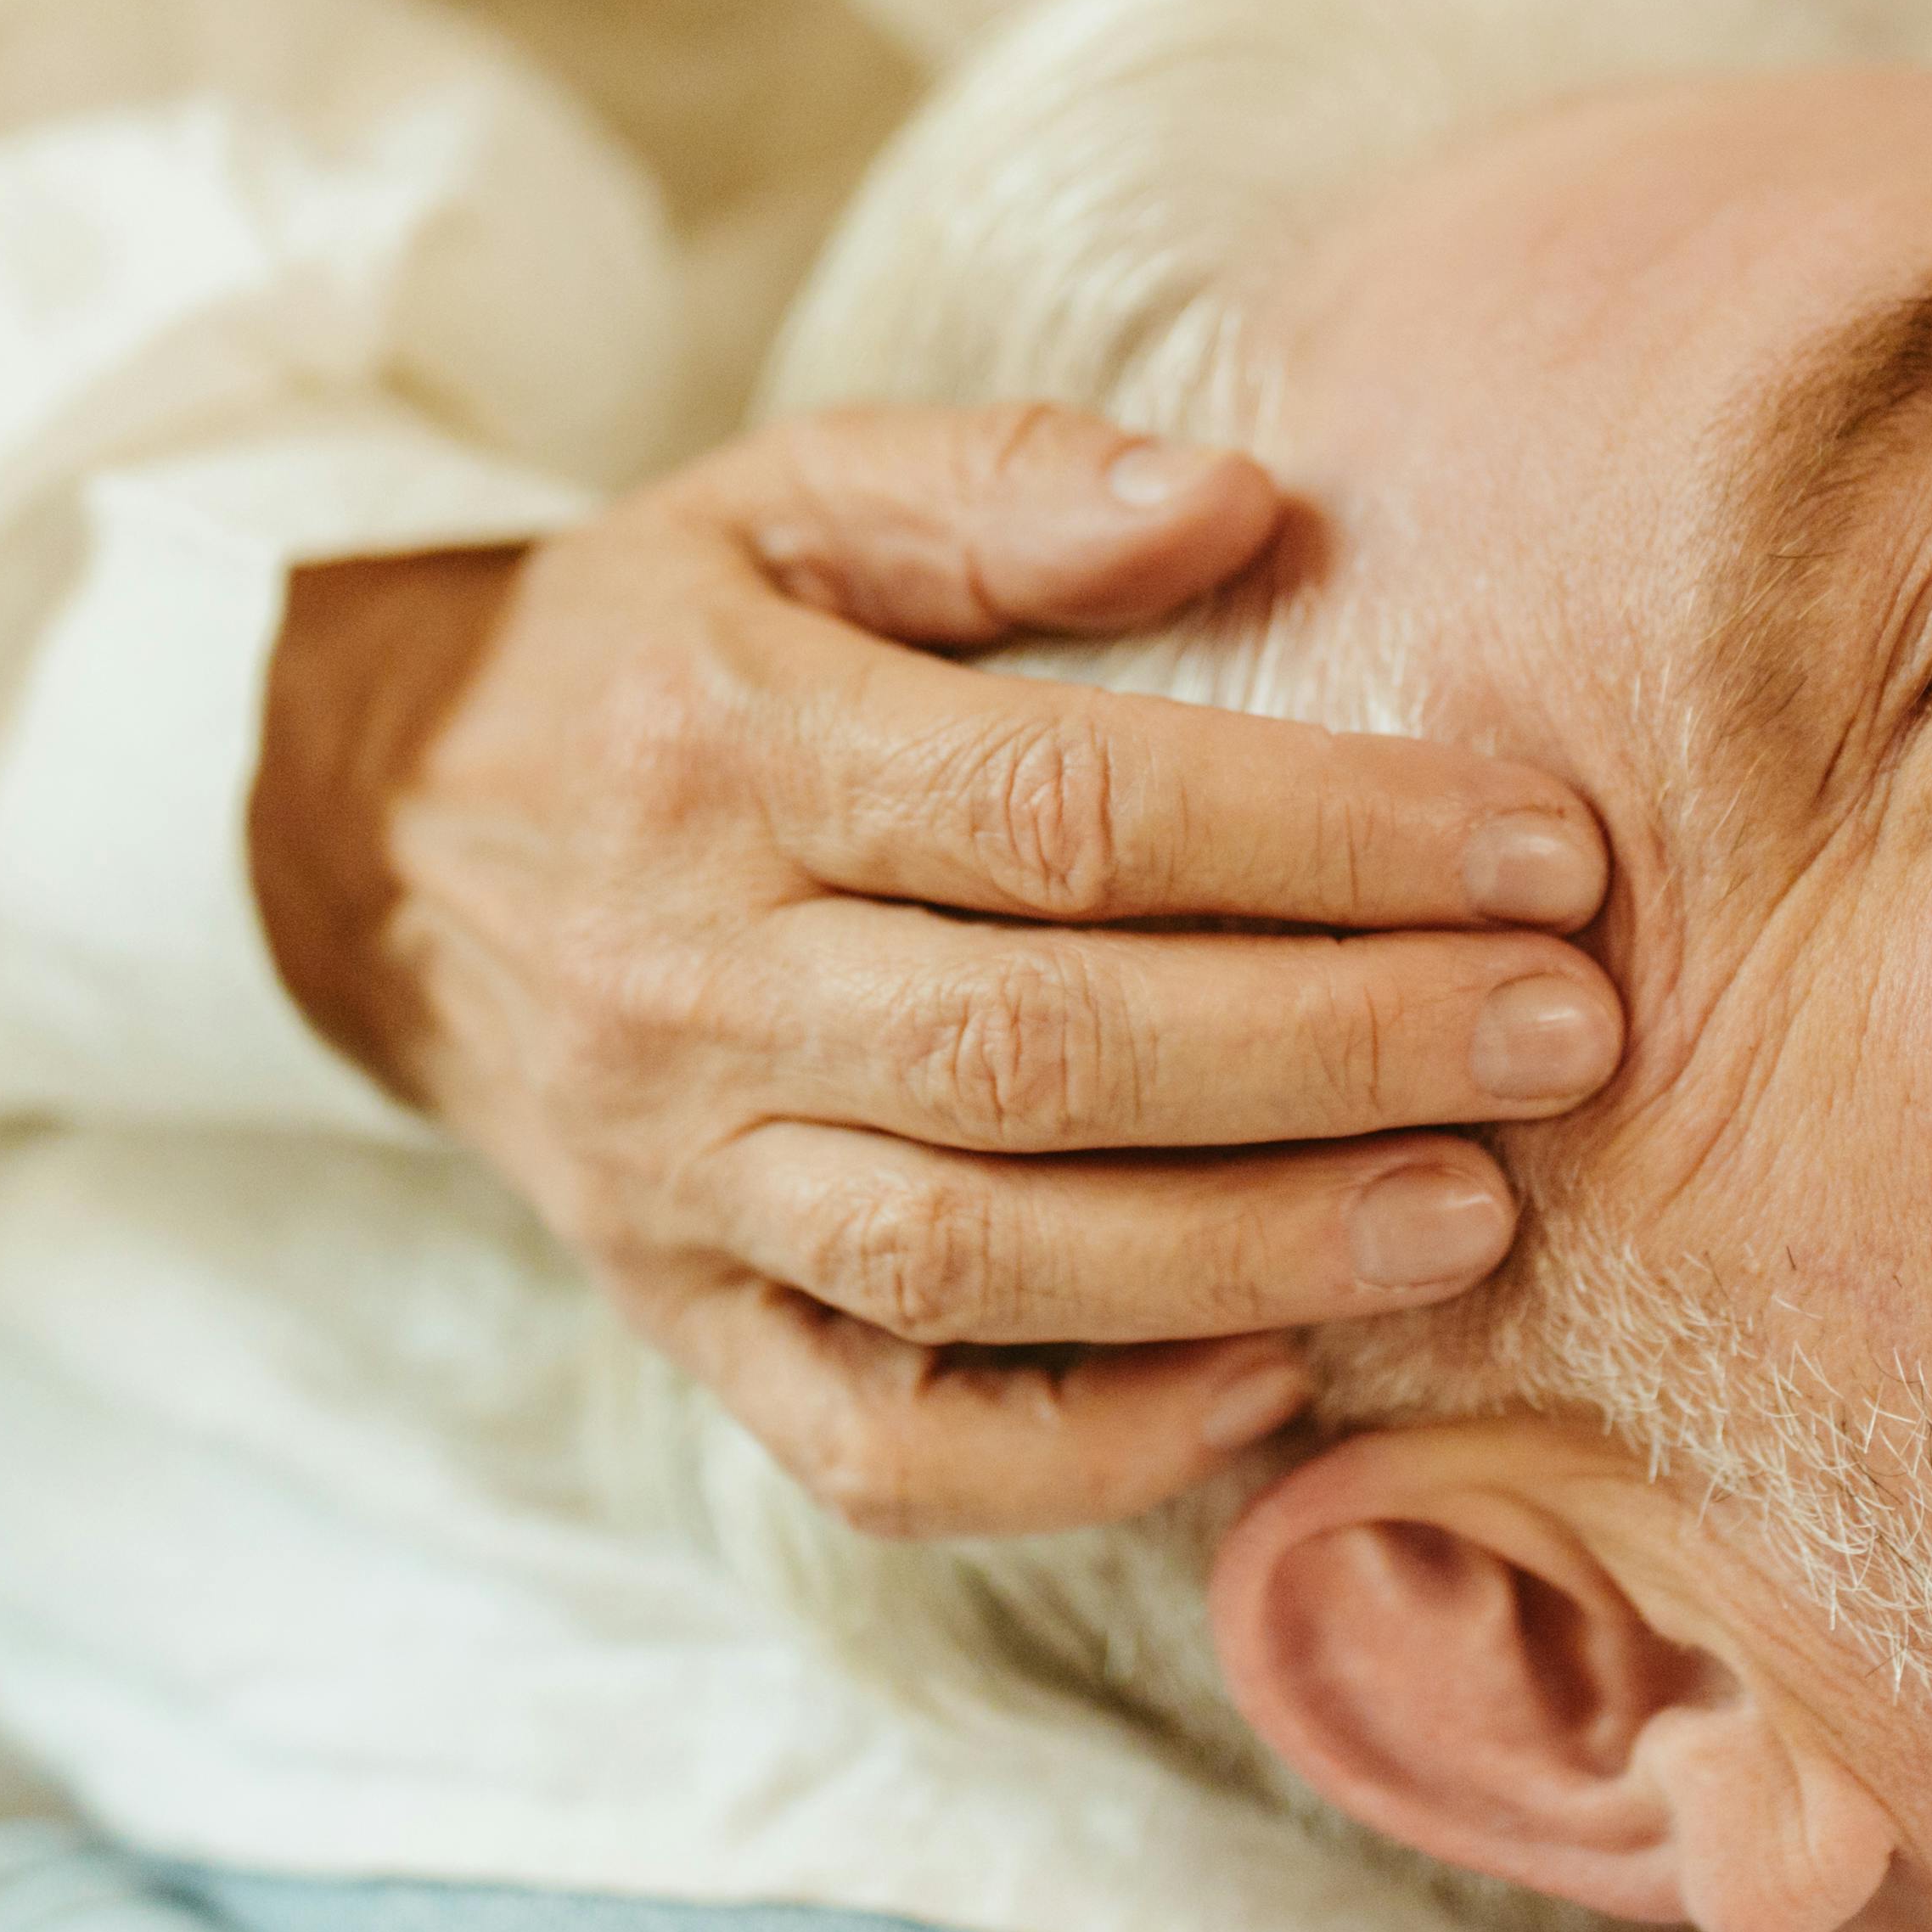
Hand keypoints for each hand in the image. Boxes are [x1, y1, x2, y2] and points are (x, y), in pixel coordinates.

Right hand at [252, 408, 1622, 1539]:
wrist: (368, 834)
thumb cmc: (652, 653)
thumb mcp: (784, 501)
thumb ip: (1007, 482)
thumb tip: (1241, 500)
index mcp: (728, 750)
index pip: (1060, 809)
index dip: (1318, 835)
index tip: (1534, 848)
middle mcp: (693, 983)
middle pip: (1043, 1047)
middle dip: (1339, 1048)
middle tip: (1563, 1034)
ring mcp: (679, 1179)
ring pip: (979, 1255)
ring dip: (1250, 1251)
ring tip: (1471, 1212)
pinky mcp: (684, 1322)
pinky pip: (883, 1444)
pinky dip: (1084, 1449)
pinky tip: (1266, 1382)